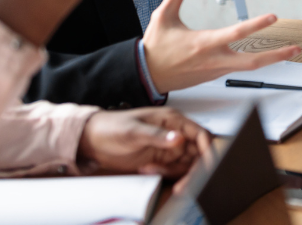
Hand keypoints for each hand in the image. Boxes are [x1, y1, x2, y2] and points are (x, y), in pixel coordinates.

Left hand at [78, 107, 209, 177]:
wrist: (92, 139)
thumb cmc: (111, 127)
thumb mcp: (133, 131)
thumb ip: (157, 135)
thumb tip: (178, 138)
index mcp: (173, 120)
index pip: (200, 134)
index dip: (208, 150)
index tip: (208, 165)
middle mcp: (175, 134)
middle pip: (198, 153)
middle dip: (193, 169)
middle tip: (184, 182)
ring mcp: (169, 148)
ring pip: (187, 165)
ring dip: (175, 173)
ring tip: (153, 171)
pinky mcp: (162, 160)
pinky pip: (173, 171)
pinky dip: (165, 174)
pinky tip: (148, 170)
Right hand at [142, 0, 300, 92]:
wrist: (145, 75)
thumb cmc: (155, 48)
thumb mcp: (163, 17)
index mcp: (204, 43)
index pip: (236, 33)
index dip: (257, 24)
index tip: (273, 17)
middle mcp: (214, 59)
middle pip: (253, 62)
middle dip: (277, 56)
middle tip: (296, 49)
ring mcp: (216, 70)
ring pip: (249, 67)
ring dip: (271, 59)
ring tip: (289, 52)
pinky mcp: (214, 76)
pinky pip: (238, 69)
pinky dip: (253, 62)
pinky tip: (264, 55)